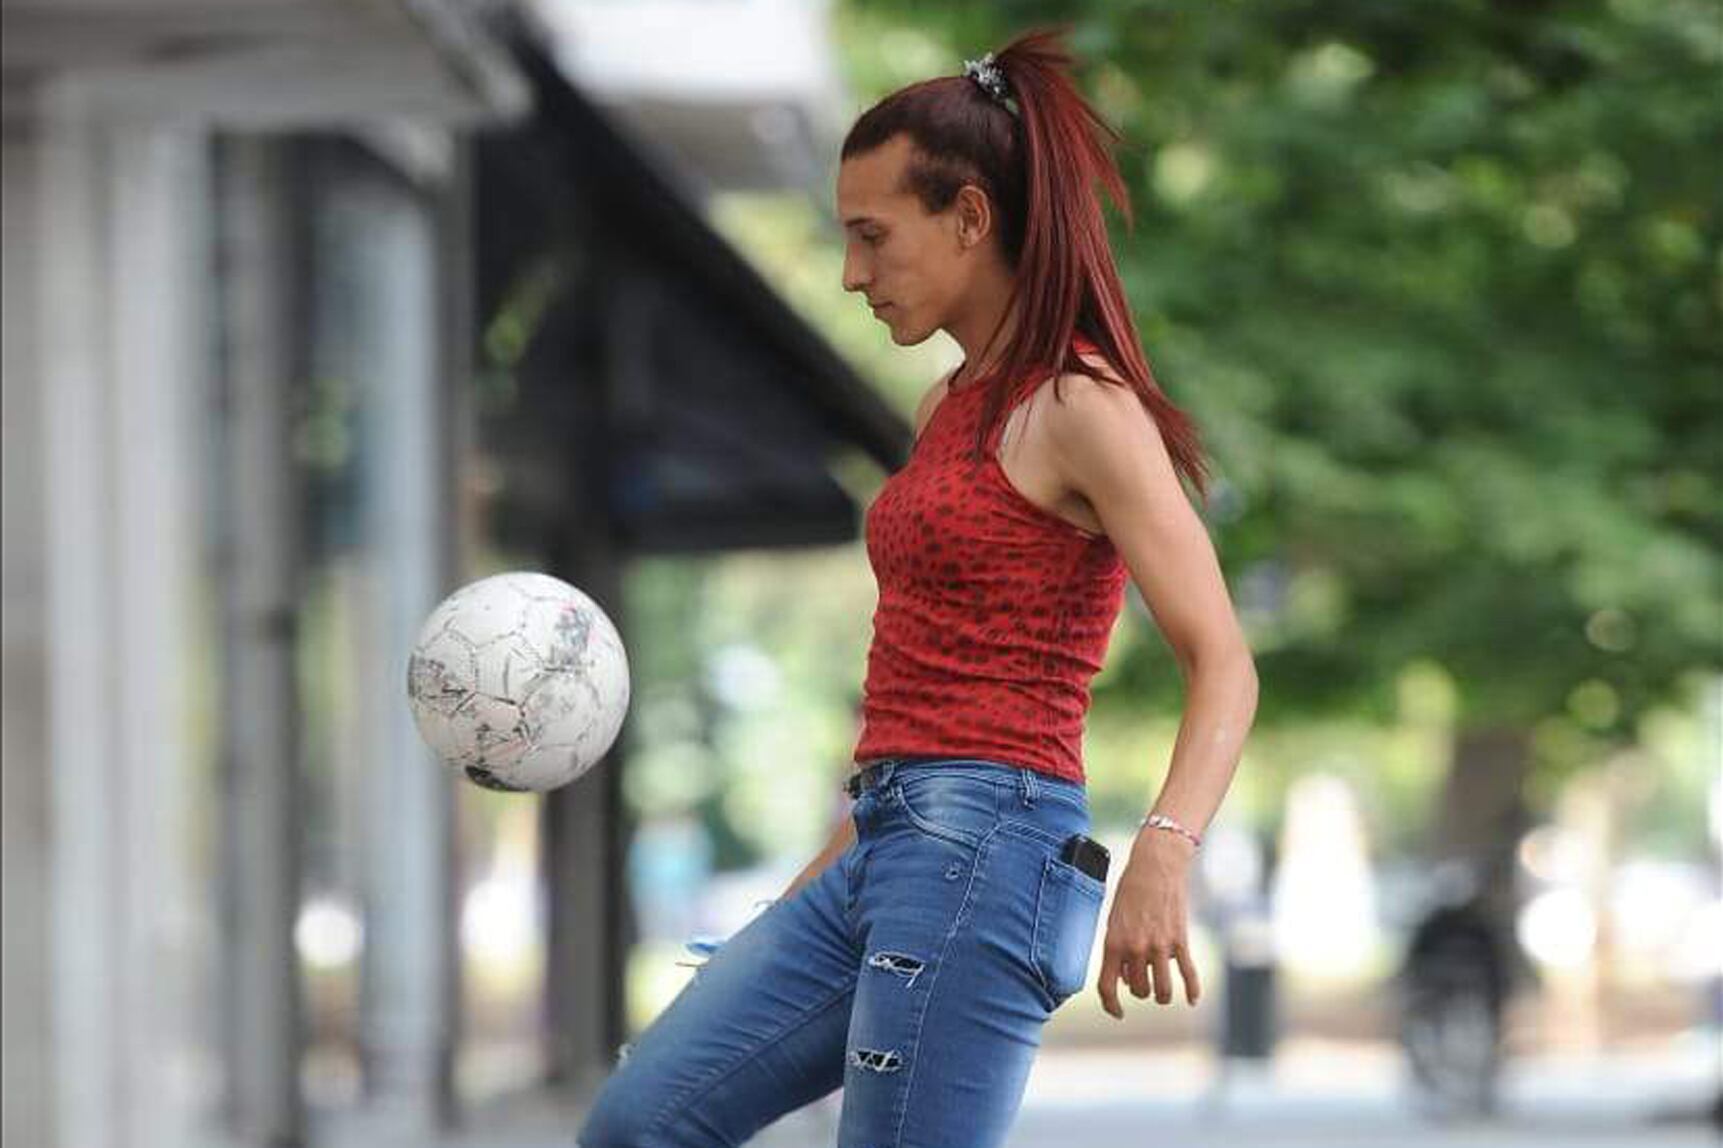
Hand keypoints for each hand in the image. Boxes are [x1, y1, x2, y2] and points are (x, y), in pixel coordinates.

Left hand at [1096, 830, 1200, 1016]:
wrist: (1155, 866)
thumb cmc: (1130, 892)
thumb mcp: (1114, 920)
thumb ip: (1118, 950)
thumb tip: (1127, 980)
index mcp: (1113, 943)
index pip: (1107, 987)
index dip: (1110, 1006)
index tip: (1118, 1013)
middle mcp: (1135, 948)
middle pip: (1139, 991)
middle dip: (1141, 991)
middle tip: (1144, 979)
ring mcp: (1159, 946)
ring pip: (1162, 991)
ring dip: (1163, 995)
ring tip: (1162, 991)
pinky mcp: (1180, 941)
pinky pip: (1188, 974)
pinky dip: (1192, 991)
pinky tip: (1192, 1000)